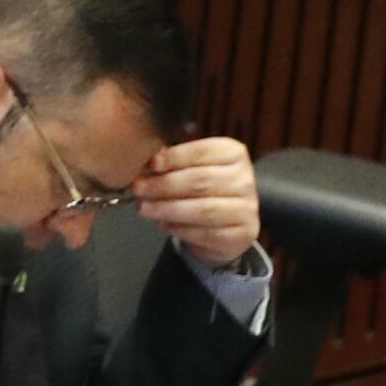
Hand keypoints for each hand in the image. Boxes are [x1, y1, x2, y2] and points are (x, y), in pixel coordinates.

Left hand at [133, 134, 260, 270]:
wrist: (225, 225)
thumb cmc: (201, 191)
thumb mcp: (189, 170)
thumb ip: (171, 164)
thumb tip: (145, 165)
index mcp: (233, 154)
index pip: (203, 152)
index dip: (175, 157)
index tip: (151, 164)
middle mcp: (245, 179)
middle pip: (200, 180)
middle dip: (164, 185)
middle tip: (138, 189)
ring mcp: (247, 208)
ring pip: (203, 209)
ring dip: (168, 209)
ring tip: (145, 208)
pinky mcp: (243, 234)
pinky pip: (207, 233)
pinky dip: (181, 229)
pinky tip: (164, 225)